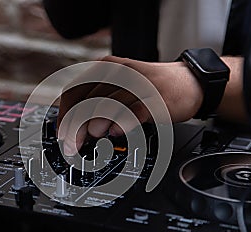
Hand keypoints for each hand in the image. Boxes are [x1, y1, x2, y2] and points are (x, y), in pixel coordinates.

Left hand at [57, 55, 203, 154]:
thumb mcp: (120, 87)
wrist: (189, 82)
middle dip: (76, 126)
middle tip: (72, 144)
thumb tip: (77, 126)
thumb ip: (98, 100)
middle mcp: (119, 73)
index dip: (64, 115)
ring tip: (90, 137)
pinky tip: (115, 132)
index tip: (62, 134)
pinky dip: (121, 123)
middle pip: (87, 100)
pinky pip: (134, 111)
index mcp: (106, 68)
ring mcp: (138, 85)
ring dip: (94, 123)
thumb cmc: (151, 87)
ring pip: (107, 104)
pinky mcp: (155, 99)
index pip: (75, 91)